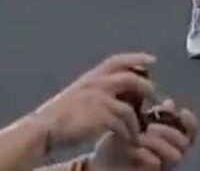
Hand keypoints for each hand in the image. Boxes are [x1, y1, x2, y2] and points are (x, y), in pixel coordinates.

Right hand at [32, 53, 155, 150]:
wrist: (43, 129)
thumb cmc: (58, 117)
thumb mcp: (76, 95)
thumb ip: (94, 91)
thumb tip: (113, 93)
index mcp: (90, 77)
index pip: (117, 60)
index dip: (136, 58)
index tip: (151, 60)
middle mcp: (95, 83)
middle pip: (130, 79)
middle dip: (146, 88)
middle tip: (155, 98)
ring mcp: (98, 99)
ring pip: (129, 107)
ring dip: (137, 121)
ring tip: (139, 131)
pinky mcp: (100, 116)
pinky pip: (123, 124)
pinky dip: (129, 133)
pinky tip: (130, 140)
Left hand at [91, 101, 197, 170]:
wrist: (102, 163)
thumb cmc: (120, 143)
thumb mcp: (134, 122)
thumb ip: (152, 114)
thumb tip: (169, 102)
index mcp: (170, 140)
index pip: (190, 132)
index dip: (190, 122)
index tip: (182, 111)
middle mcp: (169, 155)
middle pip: (185, 143)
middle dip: (170, 132)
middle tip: (151, 127)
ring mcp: (162, 167)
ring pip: (175, 155)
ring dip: (158, 142)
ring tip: (140, 137)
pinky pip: (155, 163)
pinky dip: (144, 153)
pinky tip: (132, 148)